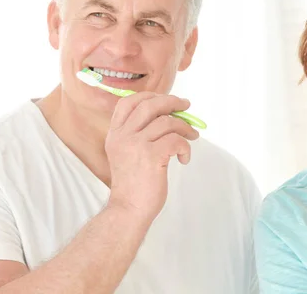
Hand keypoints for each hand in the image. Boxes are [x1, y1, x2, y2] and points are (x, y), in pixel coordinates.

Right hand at [104, 92, 199, 224]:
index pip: (128, 102)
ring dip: (184, 127)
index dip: (150, 96)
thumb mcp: (127, 154)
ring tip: (192, 137)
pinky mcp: (151, 156)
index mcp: (115, 134)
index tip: (166, 100)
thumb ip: (139, 134)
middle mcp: (123, 136)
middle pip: (150, 105)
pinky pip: (176, 140)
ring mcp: (136, 145)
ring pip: (166, 122)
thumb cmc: (134, 184)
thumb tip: (170, 115)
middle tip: (186, 106)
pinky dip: (185, 147)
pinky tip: (183, 159)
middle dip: (172, 102)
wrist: (129, 210)